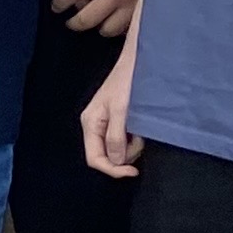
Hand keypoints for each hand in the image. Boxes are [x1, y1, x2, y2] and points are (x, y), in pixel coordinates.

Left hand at [48, 0, 155, 36]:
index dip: (60, 2)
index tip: (56, 6)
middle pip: (87, 20)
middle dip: (75, 22)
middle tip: (71, 21)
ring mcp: (134, 5)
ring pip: (108, 29)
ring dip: (99, 25)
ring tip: (97, 20)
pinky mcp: (149, 10)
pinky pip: (129, 28)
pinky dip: (120, 26)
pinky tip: (117, 20)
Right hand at [80, 33, 140, 179]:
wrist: (139, 60)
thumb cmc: (129, 82)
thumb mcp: (122, 111)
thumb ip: (116, 137)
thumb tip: (116, 161)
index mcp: (90, 123)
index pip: (95, 158)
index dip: (113, 169)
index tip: (134, 171)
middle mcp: (95, 125)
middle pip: (106, 155)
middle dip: (125, 155)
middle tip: (140, 140)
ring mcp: (106, 123)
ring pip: (117, 149)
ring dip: (132, 146)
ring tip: (142, 129)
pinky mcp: (118, 120)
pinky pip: (124, 139)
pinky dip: (134, 138)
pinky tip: (141, 127)